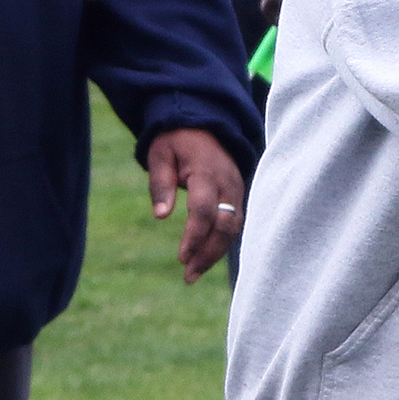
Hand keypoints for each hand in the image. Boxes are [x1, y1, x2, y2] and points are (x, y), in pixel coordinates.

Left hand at [146, 126, 247, 280]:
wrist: (205, 124)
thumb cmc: (176, 140)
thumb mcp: (160, 154)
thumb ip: (160, 184)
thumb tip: (161, 216)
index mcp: (207, 172)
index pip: (204, 210)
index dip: (194, 236)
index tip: (181, 258)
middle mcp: (227, 183)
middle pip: (225, 225)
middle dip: (208, 253)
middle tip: (188, 275)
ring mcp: (237, 190)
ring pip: (233, 229)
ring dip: (215, 253)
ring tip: (193, 273)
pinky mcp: (238, 196)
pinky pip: (234, 224)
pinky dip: (221, 243)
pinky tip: (204, 258)